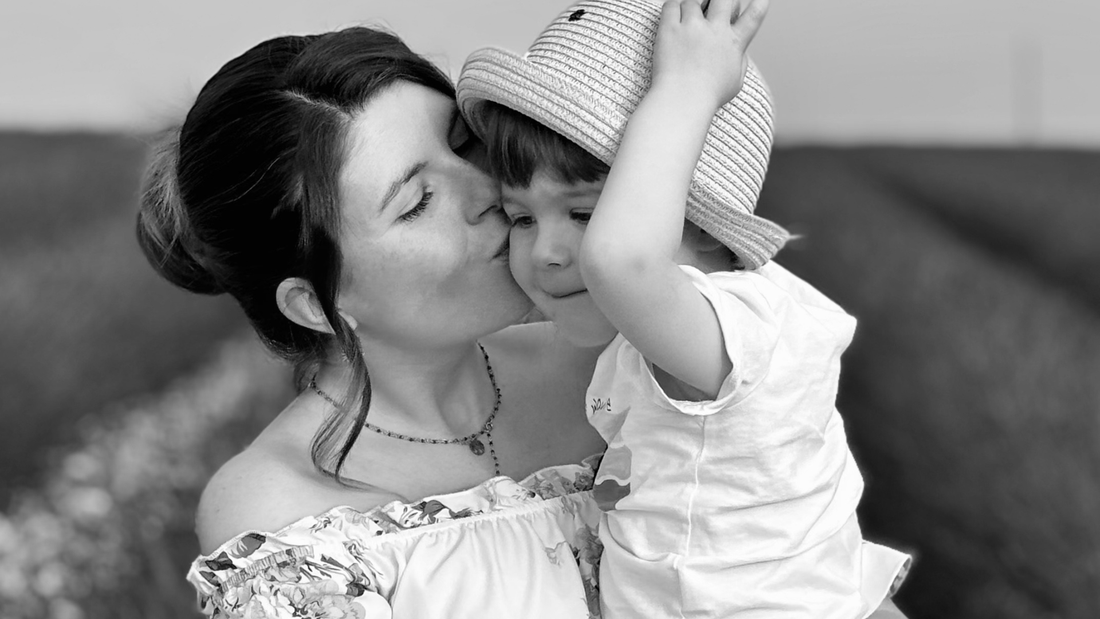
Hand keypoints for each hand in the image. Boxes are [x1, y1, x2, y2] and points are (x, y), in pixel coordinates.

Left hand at [651, 0, 768, 112]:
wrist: (682, 101)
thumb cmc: (707, 98)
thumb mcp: (735, 83)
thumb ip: (739, 62)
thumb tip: (738, 52)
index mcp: (734, 43)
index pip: (754, 16)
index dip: (760, 3)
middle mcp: (715, 31)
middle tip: (713, 7)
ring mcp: (692, 28)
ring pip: (693, 0)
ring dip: (692, 5)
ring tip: (690, 16)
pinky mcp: (670, 30)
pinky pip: (671, 5)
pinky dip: (673, 6)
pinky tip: (674, 15)